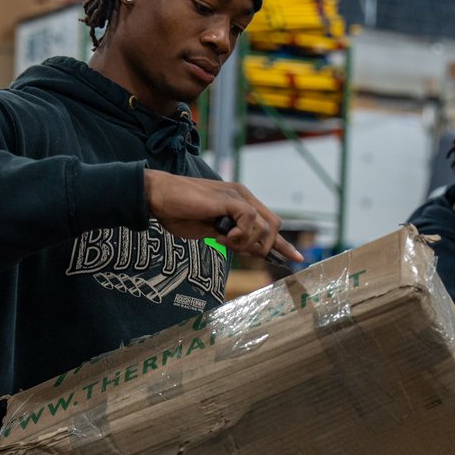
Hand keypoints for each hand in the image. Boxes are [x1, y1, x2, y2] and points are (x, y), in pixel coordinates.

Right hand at [144, 168, 302, 262]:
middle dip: (264, 246)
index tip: (296, 259)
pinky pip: (250, 220)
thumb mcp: (209, 229)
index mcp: (239, 202)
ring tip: (222, 240)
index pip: (269, 223)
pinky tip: (222, 236)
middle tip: (239, 251)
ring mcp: (237, 196)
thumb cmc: (178, 212)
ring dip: (246, 242)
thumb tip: (245, 248)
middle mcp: (243, 196)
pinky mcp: (229, 199)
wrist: (159, 197)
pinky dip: (240, 235)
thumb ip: (228, 236)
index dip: (282, 244)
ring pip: (265, 227)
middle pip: (274, 225)